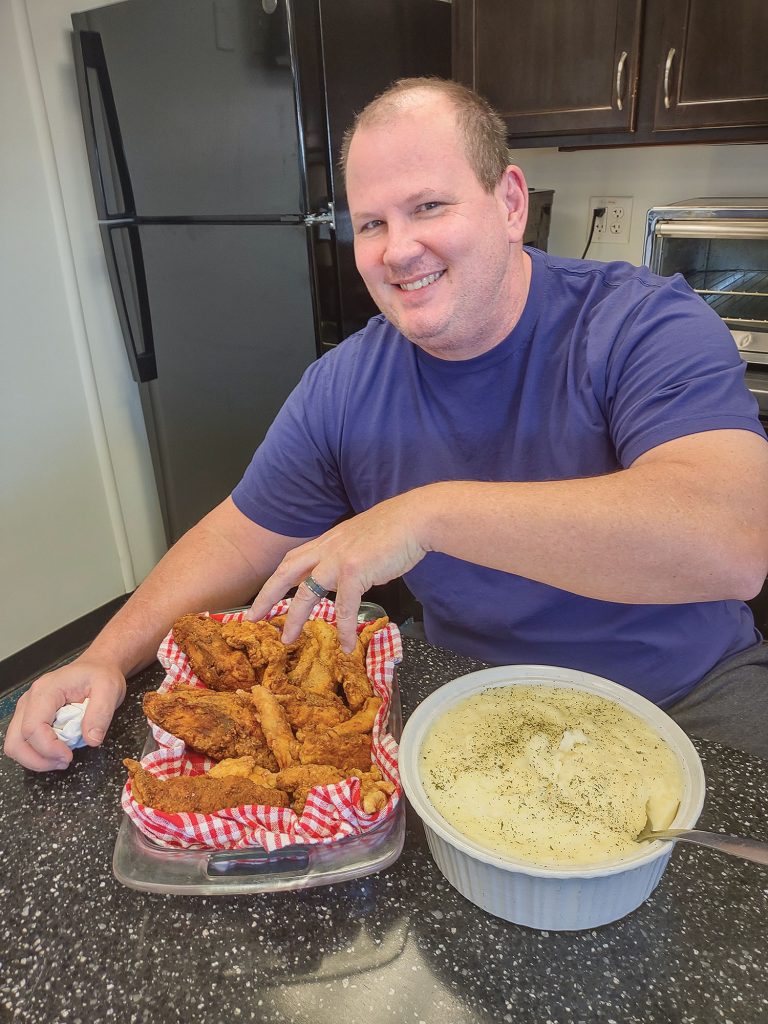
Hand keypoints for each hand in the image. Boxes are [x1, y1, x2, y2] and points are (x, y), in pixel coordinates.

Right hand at [3, 657, 126, 771]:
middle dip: (38, 760)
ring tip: (62, 759)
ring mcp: (27, 709)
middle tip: (64, 762)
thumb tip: (92, 740)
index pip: (33, 728)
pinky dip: (37, 754)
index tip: (69, 757)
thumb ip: (101, 714)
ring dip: (36, 759)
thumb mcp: (109, 689)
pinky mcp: (31, 717)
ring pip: (15, 745)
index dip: (49, 749)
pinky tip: (58, 751)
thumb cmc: (100, 675)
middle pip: (16, 741)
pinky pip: (24, 742)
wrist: (97, 666)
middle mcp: (30, 700)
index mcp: (46, 691)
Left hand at [247, 490, 429, 650]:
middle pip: (287, 572)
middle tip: (253, 617)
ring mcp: (339, 559)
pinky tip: (345, 644)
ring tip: (289, 639)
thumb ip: (349, 557)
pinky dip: (343, 628)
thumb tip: (349, 578)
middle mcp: (327, 549)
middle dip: (267, 595)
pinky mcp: (355, 571)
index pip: (293, 560)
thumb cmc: (396, 530)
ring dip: (295, 618)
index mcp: (328, 542)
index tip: (263, 596)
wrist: (415, 519)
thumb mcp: (361, 540)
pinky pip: (344, 607)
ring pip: (306, 593)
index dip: (275, 579)